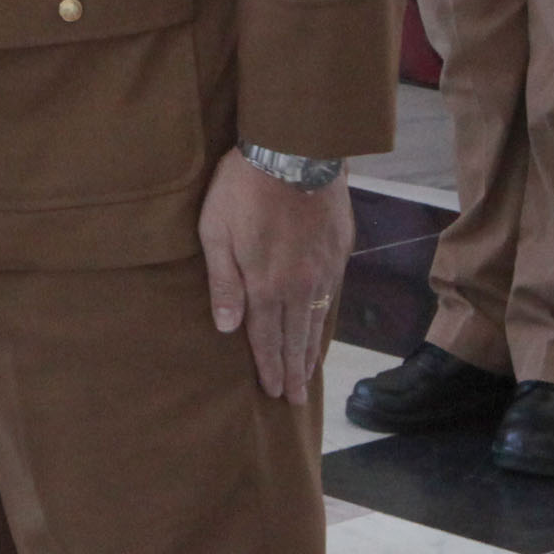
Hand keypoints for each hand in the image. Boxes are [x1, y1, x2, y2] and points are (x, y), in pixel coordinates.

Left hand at [197, 152, 353, 402]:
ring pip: (316, 321)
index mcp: (266, 284)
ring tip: (309, 375)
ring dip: (311, 351)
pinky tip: (321, 328)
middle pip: (296, 338)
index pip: (267, 337)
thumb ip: (223, 282)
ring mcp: (323, 270)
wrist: (294, 152)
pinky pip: (332, 297)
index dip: (269, 366)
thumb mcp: (215, 232)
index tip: (273, 392)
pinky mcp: (339, 251)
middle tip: (295, 400)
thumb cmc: (242, 188)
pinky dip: (325, 320)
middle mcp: (300, 286)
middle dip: (294, 371)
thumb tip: (225, 327)